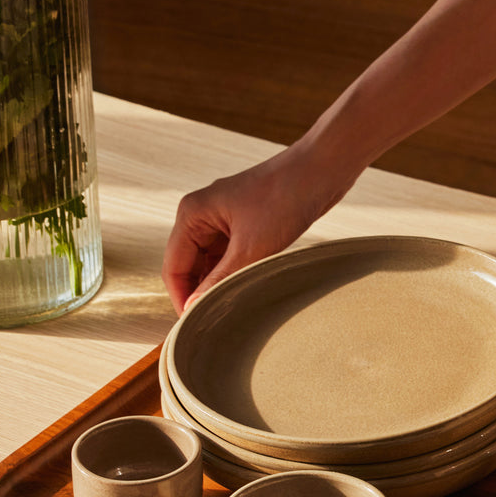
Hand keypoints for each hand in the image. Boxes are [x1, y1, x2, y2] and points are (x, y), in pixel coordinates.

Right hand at [162, 146, 338, 311]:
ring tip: (233, 308)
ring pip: (211, 262)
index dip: (181, 298)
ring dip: (219, 283)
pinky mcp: (245, 223)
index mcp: (193, 213)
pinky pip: (230, 255)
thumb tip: (194, 308)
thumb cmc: (286, 198)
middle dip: (200, 292)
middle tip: (215, 323)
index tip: (194, 326)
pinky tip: (247, 288)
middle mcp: (202, 214)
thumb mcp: (252, 247)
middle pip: (189, 265)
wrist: (322, 170)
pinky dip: (235, 272)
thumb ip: (220, 280)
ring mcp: (223, 218)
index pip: (173, 267)